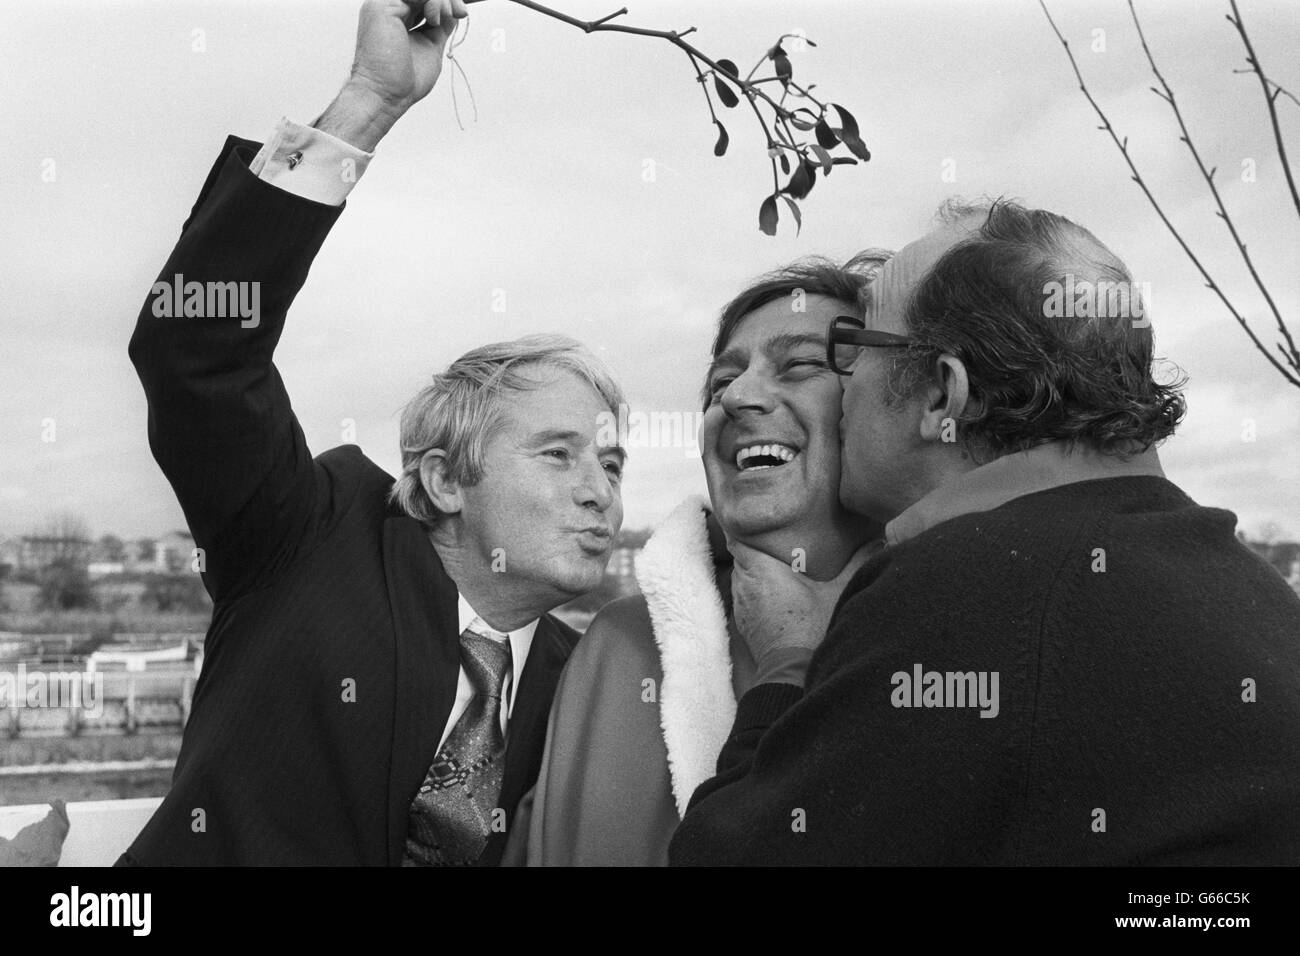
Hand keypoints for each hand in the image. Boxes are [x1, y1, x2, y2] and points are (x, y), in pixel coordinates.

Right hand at [315, 0, 468, 150]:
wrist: (387, 94)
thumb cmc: (403, 80)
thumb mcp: (431, 47)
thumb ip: (439, 28)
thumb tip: (453, 13)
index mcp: (397, 18)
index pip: (424, 1)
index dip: (444, 3)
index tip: (460, 13)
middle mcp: (389, 9)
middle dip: (446, 0)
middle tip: (459, 11)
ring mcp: (383, 6)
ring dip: (439, 0)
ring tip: (442, 19)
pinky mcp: (381, 8)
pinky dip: (430, 1)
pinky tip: (434, 18)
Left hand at [729, 540, 873, 671]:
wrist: (793, 674)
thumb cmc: (812, 632)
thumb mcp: (839, 592)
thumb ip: (857, 563)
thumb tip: (878, 542)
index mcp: (760, 570)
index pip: (737, 538)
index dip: (744, 527)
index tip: (757, 518)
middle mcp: (744, 585)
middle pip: (741, 556)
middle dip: (755, 547)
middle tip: (776, 538)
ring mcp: (742, 607)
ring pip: (743, 577)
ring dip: (756, 571)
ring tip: (778, 563)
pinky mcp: (745, 624)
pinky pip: (746, 598)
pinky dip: (757, 591)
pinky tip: (778, 592)